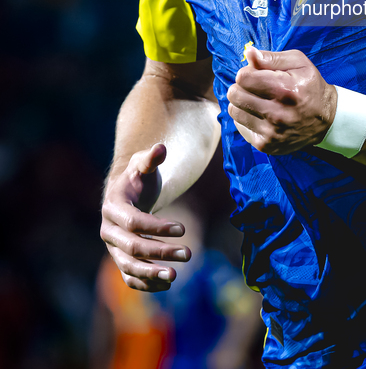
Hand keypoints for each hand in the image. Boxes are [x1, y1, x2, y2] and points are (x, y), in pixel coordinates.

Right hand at [100, 143, 190, 290]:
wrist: (126, 195)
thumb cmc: (138, 178)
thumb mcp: (143, 165)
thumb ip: (151, 158)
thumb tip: (161, 148)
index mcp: (113, 207)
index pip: (134, 222)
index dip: (158, 227)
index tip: (183, 229)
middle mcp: (109, 231)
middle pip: (133, 247)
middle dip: (160, 251)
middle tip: (189, 253)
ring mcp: (113, 249)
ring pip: (129, 267)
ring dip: (152, 274)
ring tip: (176, 276)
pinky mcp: (121, 261)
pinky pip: (130, 278)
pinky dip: (146, 285)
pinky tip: (168, 284)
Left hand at [227, 47, 336, 153]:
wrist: (326, 120)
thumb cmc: (310, 86)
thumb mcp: (298, 63)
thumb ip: (272, 57)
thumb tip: (248, 53)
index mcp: (285, 89)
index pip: (243, 78)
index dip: (247, 72)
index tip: (256, 74)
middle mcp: (277, 113)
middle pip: (235, 94)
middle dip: (241, 86)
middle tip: (254, 87)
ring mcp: (270, 132)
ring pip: (234, 110)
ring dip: (242, 103)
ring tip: (257, 100)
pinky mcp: (266, 145)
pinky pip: (240, 126)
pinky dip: (247, 118)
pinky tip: (261, 115)